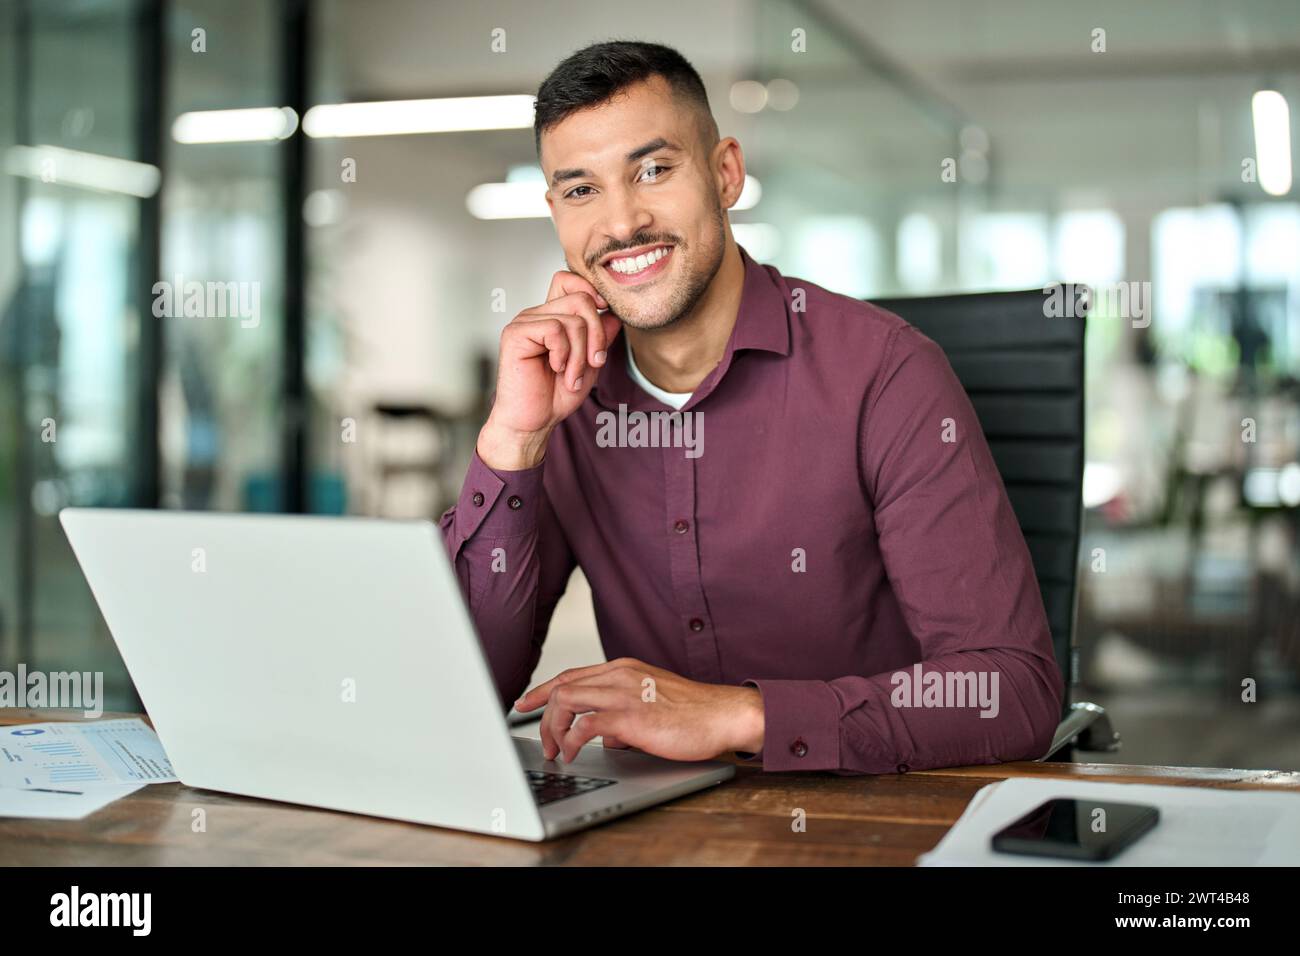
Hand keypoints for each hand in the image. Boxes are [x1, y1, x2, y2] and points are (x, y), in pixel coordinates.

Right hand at [478, 271, 622, 469]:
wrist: (533, 421)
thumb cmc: (556, 395)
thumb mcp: (590, 364)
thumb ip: (600, 338)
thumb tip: (614, 315)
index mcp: (552, 317)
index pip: (568, 280)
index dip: (591, 290)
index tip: (605, 314)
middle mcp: (537, 314)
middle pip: (581, 299)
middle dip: (597, 334)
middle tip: (595, 363)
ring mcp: (524, 322)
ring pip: (572, 319)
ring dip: (581, 353)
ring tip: (573, 376)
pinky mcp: (516, 334)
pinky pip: (555, 329)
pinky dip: (564, 353)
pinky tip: (557, 369)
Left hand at [514, 658, 764, 763]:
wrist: (723, 714)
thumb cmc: (693, 713)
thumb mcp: (651, 704)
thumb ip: (624, 715)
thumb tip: (607, 737)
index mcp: (623, 668)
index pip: (572, 674)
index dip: (543, 689)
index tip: (525, 702)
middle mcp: (619, 675)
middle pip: (562, 686)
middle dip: (540, 712)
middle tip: (537, 735)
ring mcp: (624, 693)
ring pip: (566, 700)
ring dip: (553, 727)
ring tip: (557, 749)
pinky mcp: (630, 716)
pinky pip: (585, 725)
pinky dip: (572, 740)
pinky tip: (574, 752)